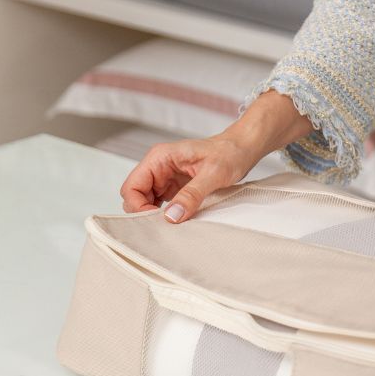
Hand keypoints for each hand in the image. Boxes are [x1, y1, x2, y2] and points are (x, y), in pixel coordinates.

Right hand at [119, 132, 260, 221]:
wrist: (243, 149)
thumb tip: (172, 216)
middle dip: (145, 213)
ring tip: (173, 226)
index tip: (157, 220)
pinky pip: (162, 204)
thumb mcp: (213, 174)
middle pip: (136, 196)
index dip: (138, 206)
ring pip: (147, 202)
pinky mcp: (176, 188)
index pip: (132, 186)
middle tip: (165, 226)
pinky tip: (178, 221)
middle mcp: (159, 167)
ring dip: (156, 215)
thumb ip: (192, 194)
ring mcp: (166, 178)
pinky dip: (166, 214)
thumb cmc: (229, 153)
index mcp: (160, 158)